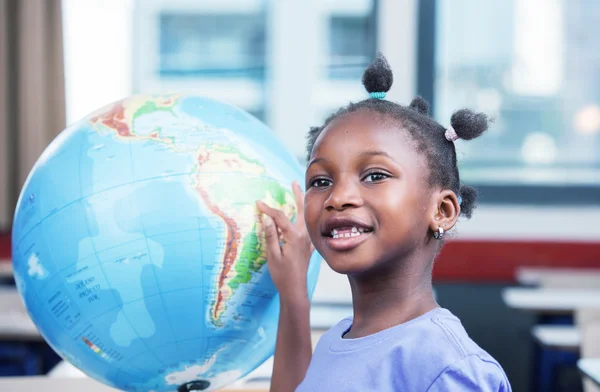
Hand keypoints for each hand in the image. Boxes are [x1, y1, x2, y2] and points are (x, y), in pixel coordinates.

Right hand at [256, 181, 313, 299]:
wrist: (295, 289)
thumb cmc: (282, 275)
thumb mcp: (272, 255)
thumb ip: (270, 235)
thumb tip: (266, 218)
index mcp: (294, 236)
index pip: (279, 217)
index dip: (268, 209)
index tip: (258, 202)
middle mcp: (303, 235)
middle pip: (300, 210)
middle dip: (297, 195)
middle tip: (294, 182)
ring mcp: (307, 240)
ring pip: (305, 217)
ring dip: (301, 205)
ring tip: (299, 193)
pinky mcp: (308, 246)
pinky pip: (307, 228)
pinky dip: (305, 219)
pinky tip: (304, 217)